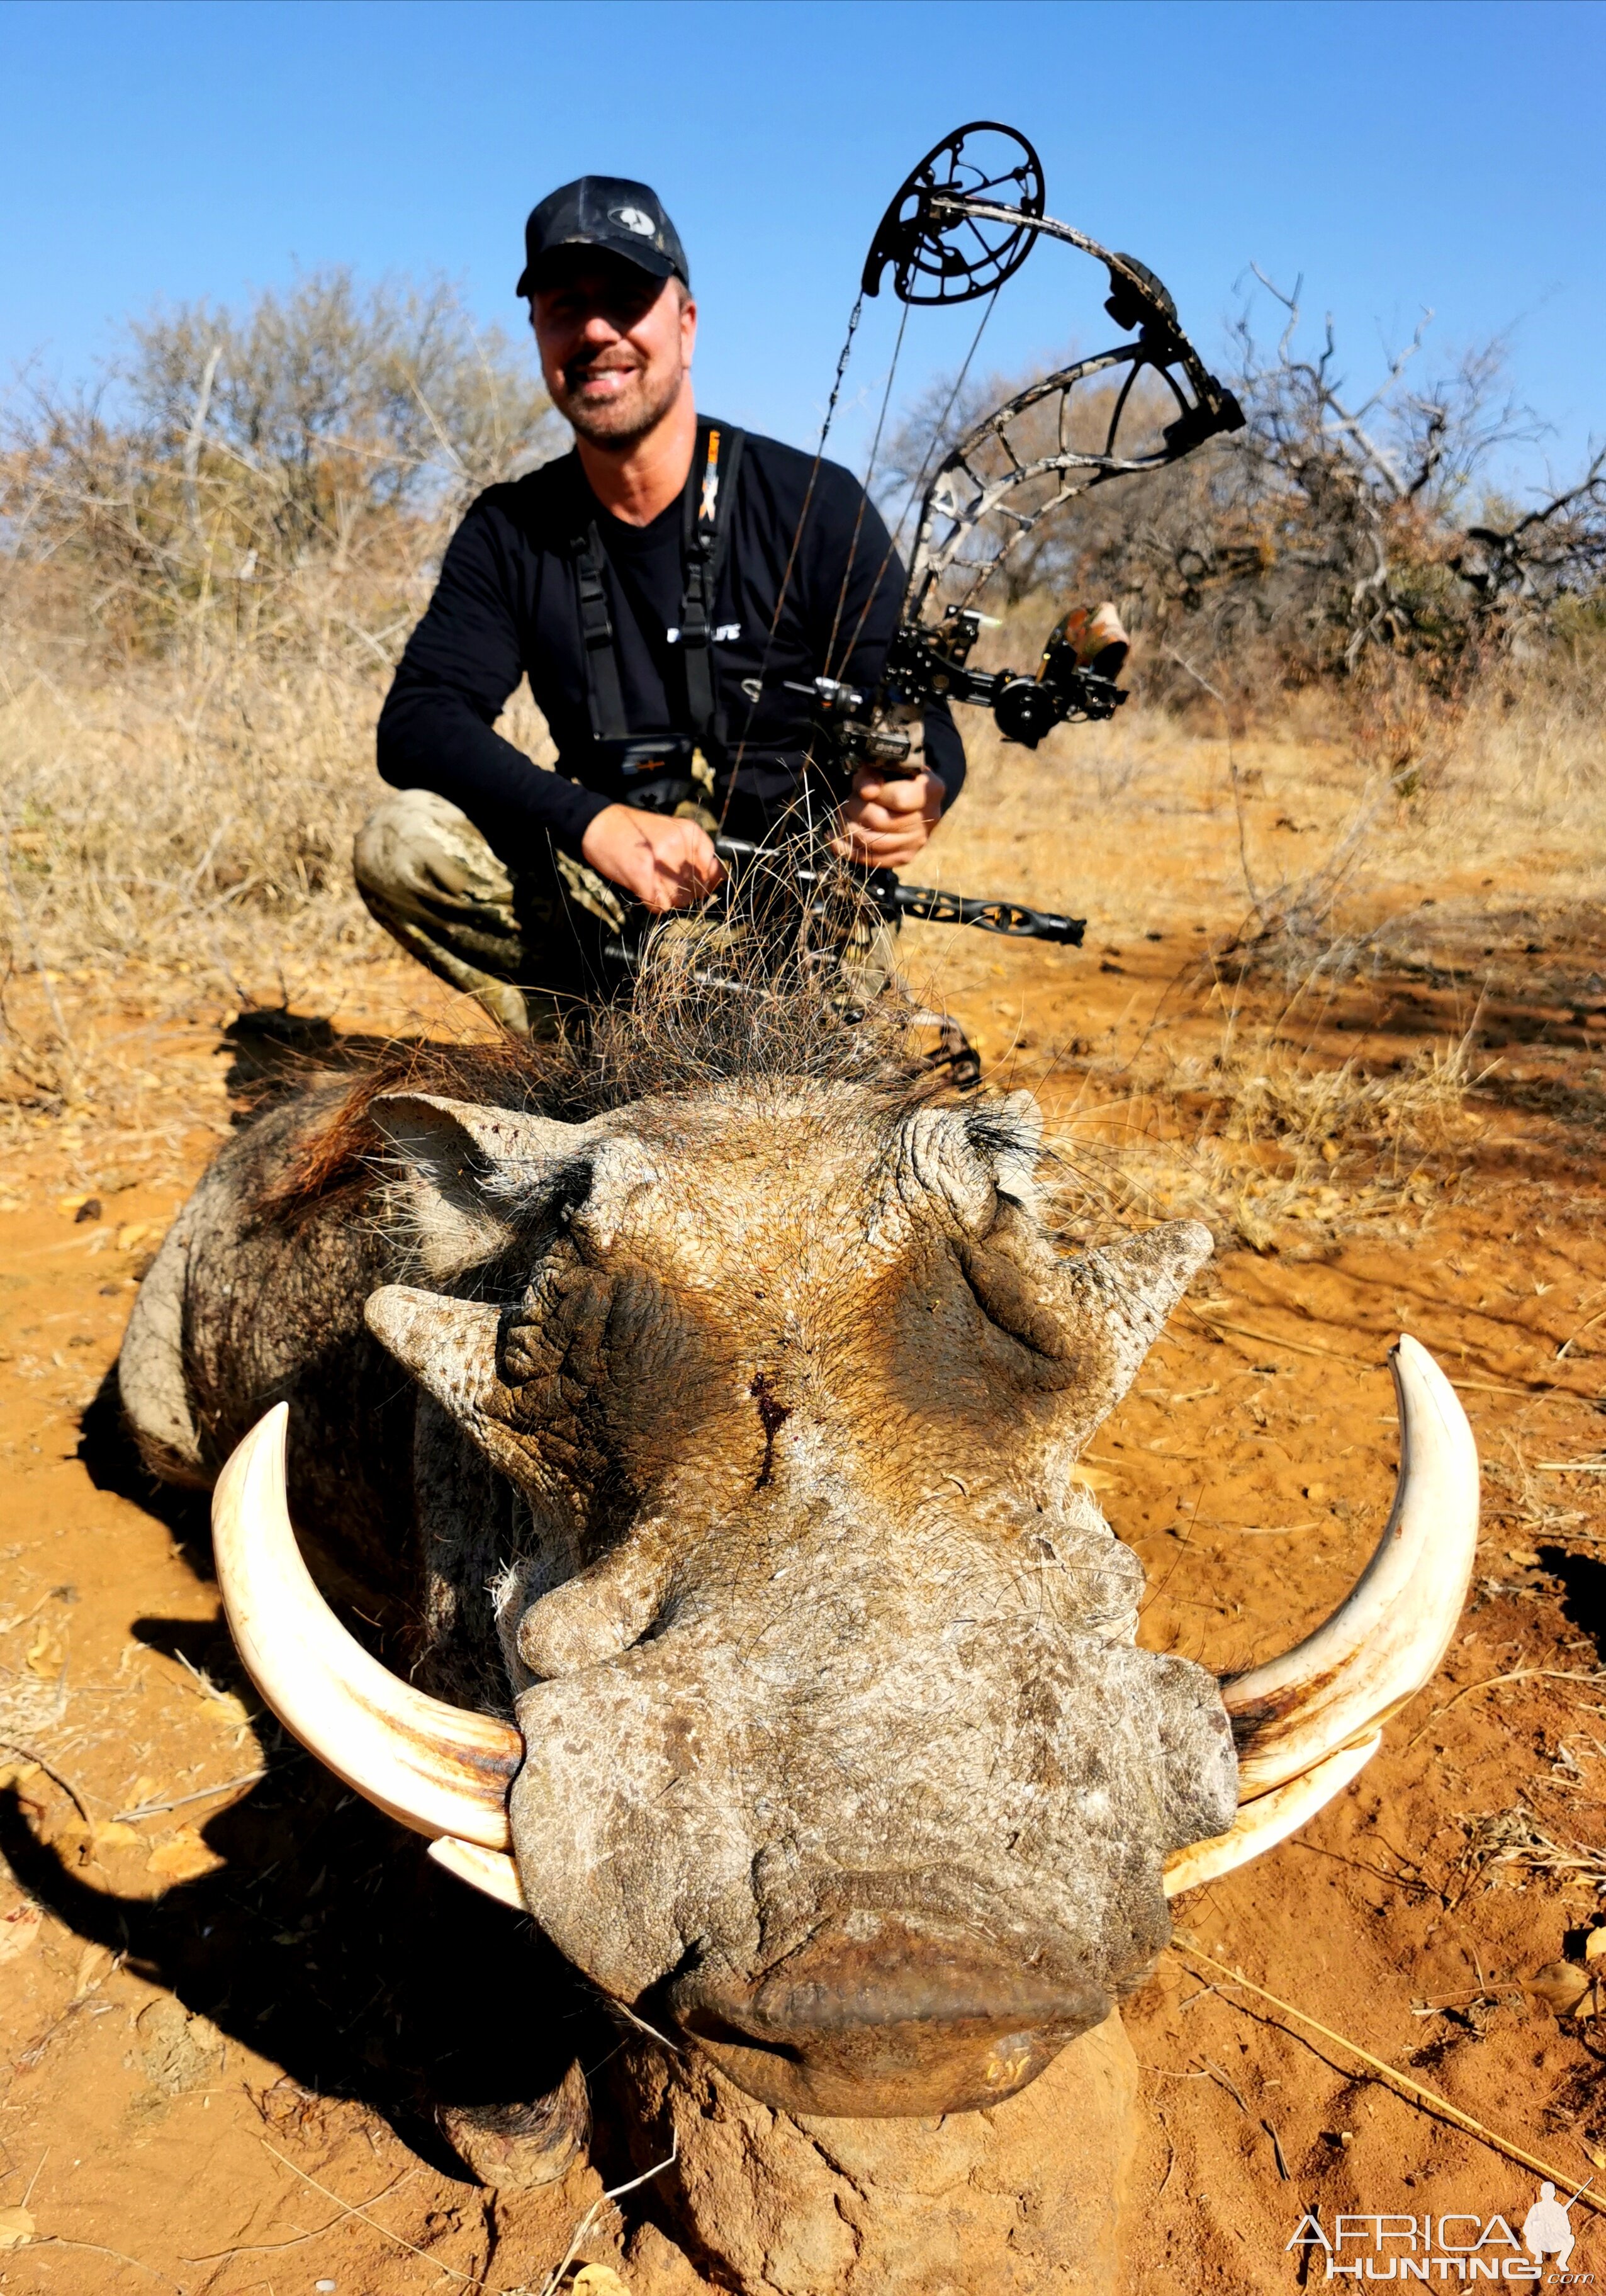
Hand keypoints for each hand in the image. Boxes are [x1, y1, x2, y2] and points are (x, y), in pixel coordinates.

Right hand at [580, 805, 724, 912]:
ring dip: (669, 902)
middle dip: (686, 895)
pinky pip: (658, 905)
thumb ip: (694, 851)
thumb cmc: (636, 830)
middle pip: (697, 889)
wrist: (600, 824)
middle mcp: (678, 845)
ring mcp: (660, 861)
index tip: (696, 885)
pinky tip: (645, 892)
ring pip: (679, 900)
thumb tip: (715, 879)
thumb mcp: (672, 831)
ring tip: (656, 888)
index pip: (714, 870)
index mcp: (689, 832)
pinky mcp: (641, 875)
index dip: (706, 883)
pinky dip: (653, 904)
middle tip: (669, 887)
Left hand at [830, 767, 944, 870]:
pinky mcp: (904, 857)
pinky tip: (836, 840)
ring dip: (849, 830)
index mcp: (930, 790)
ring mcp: (917, 841)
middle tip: (847, 803)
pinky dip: (848, 851)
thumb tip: (866, 792)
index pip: (899, 798)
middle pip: (880, 822)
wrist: (910, 799)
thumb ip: (872, 775)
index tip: (864, 791)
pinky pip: (872, 860)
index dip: (876, 795)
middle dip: (855, 810)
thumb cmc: (894, 779)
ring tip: (842, 818)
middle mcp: (929, 818)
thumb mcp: (883, 768)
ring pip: (873, 843)